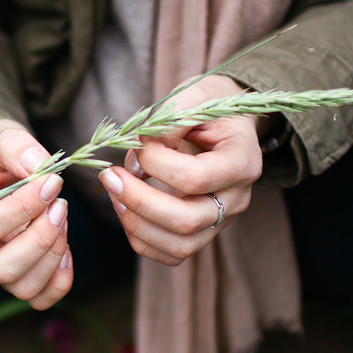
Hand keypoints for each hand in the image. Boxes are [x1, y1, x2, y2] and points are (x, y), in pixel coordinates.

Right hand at [0, 119, 72, 309]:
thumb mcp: (0, 137)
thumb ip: (17, 147)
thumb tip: (41, 167)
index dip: (24, 207)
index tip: (52, 181)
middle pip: (2, 267)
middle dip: (40, 238)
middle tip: (60, 204)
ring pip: (22, 286)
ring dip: (52, 255)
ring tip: (62, 218)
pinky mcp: (16, 274)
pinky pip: (39, 296)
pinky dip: (59, 279)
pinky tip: (67, 247)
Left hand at [97, 75, 262, 265]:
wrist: (225, 126)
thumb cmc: (208, 109)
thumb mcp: (192, 99)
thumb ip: (166, 121)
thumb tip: (138, 153)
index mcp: (242, 161)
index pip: (195, 177)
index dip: (156, 163)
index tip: (139, 142)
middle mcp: (237, 198)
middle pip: (187, 221)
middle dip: (139, 201)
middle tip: (109, 176)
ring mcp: (222, 221)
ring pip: (179, 245)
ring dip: (136, 223)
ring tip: (114, 193)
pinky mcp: (204, 233)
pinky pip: (171, 254)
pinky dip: (141, 238)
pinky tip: (125, 209)